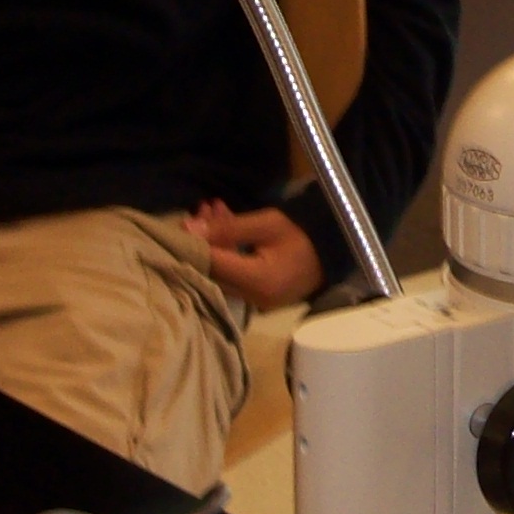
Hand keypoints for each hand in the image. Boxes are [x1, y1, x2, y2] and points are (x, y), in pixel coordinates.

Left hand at [185, 201, 323, 309]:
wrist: (333, 252)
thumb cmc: (302, 234)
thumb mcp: (266, 223)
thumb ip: (227, 228)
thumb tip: (189, 228)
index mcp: (258, 281)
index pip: (212, 265)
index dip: (192, 245)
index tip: (180, 223)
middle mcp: (252, 298)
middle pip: (212, 272)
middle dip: (200, 242)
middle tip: (195, 213)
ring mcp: (253, 302)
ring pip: (219, 273)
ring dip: (211, 244)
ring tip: (208, 211)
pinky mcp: (254, 298)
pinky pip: (230, 276)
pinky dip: (223, 253)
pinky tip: (220, 226)